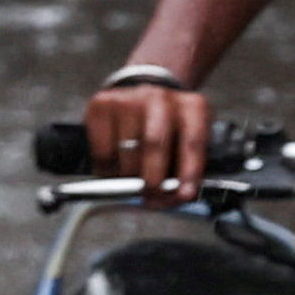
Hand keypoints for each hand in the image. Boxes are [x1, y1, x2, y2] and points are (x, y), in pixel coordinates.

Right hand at [85, 75, 213, 196]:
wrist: (139, 100)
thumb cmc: (166, 130)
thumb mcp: (184, 144)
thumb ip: (183, 170)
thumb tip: (173, 198)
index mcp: (190, 106)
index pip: (192, 141)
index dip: (189, 171)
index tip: (184, 195)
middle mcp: (160, 97)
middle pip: (154, 144)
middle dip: (152, 178)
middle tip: (150, 195)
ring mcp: (129, 98)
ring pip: (126, 150)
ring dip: (128, 175)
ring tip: (131, 179)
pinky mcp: (102, 103)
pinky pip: (102, 150)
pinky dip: (106, 168)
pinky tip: (114, 167)